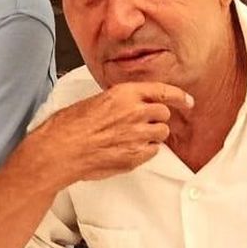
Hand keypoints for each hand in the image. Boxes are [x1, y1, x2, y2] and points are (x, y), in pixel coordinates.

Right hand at [29, 82, 192, 182]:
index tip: (186, 101)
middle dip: (157, 117)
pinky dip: (145, 151)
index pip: (163, 91)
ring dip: (152, 135)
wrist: (59, 151)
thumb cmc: (67, 126)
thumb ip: (117, 102)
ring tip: (132, 137)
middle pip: (163, 113)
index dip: (178, 96)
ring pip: (161, 134)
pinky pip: (152, 152)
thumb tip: (126, 106)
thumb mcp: (93, 101)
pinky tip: (127, 149)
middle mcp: (135, 112)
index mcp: (124, 94)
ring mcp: (137, 136)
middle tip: (144, 122)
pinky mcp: (135, 156)